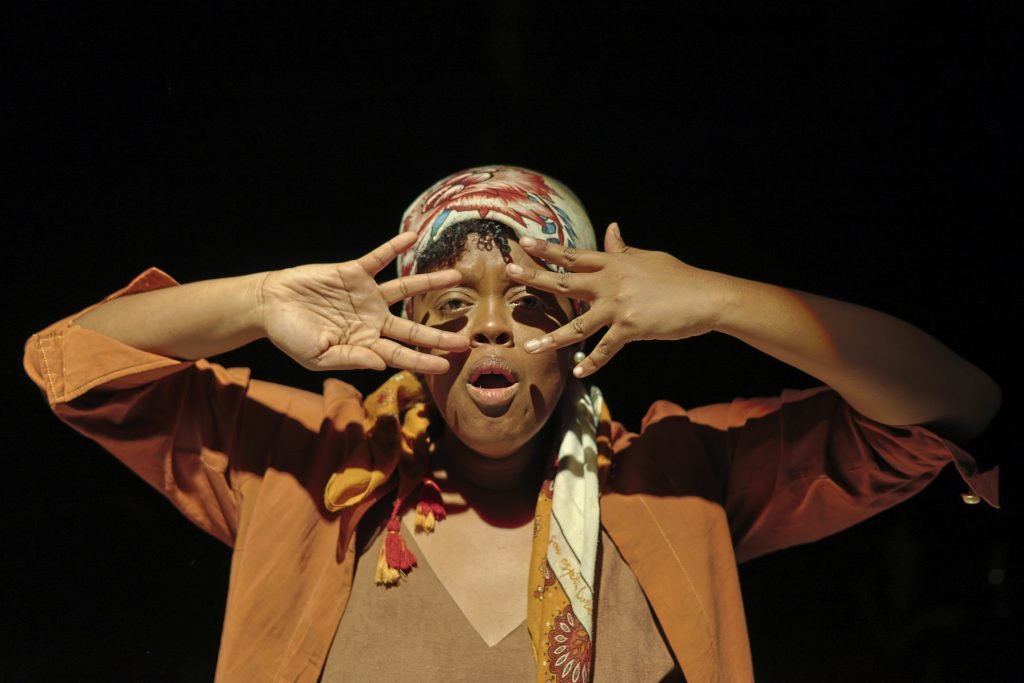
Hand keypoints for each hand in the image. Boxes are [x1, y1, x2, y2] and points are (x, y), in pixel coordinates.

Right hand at [258, 232, 469, 372]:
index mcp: (364, 345)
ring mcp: (366, 296)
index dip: (423, 360)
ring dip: (430, 282)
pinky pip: (379, 258)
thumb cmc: (291, 336)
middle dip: (438, 335)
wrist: (269, 305)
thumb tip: (382, 364)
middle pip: (412, 329)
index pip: (401, 354)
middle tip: (466, 339)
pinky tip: (412, 237)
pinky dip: (394, 248)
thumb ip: (350, 360)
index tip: (447, 364)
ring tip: (456, 276)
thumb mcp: (318, 357)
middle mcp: (372, 321)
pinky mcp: (354, 273)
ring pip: (405, 289)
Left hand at [506, 223, 726, 376]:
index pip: (574, 255)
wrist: (707, 297)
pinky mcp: (631, 328)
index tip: (522, 241)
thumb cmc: (678, 278)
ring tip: (529, 348)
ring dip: (552, 338)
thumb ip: (623, 249)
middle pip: (566, 281)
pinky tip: (578, 373)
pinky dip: (592, 363)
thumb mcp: (648, 258)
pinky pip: (605, 349)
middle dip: (535, 277)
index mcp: (614, 263)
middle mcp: (611, 282)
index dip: (547, 249)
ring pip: (577, 325)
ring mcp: (619, 306)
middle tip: (508, 271)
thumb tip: (610, 228)